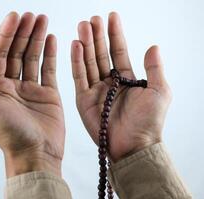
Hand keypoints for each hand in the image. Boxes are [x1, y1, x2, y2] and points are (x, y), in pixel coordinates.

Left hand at [0, 12, 64, 176]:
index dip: (6, 33)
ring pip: (32, 57)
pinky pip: (48, 69)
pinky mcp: (48, 93)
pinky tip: (52, 38)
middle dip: (23, 32)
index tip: (15, 16)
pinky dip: (50, 53)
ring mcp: (30, 88)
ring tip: (43, 20)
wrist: (36, 154)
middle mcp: (11, 85)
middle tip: (33, 15)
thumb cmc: (9, 135)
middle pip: (16, 51)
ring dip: (37, 38)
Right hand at [71, 12, 171, 161]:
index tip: (111, 17)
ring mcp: (94, 90)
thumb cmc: (149, 121)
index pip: (118, 52)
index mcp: (125, 79)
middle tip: (92, 19)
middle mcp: (108, 82)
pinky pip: (79, 77)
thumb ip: (155, 68)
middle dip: (97, 36)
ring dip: (85, 44)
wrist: (134, 145)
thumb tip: (153, 46)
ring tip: (83, 26)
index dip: (115, 34)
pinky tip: (76, 45)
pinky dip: (76, 61)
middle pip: (100, 54)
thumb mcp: (159, 91)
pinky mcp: (83, 99)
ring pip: (88, 62)